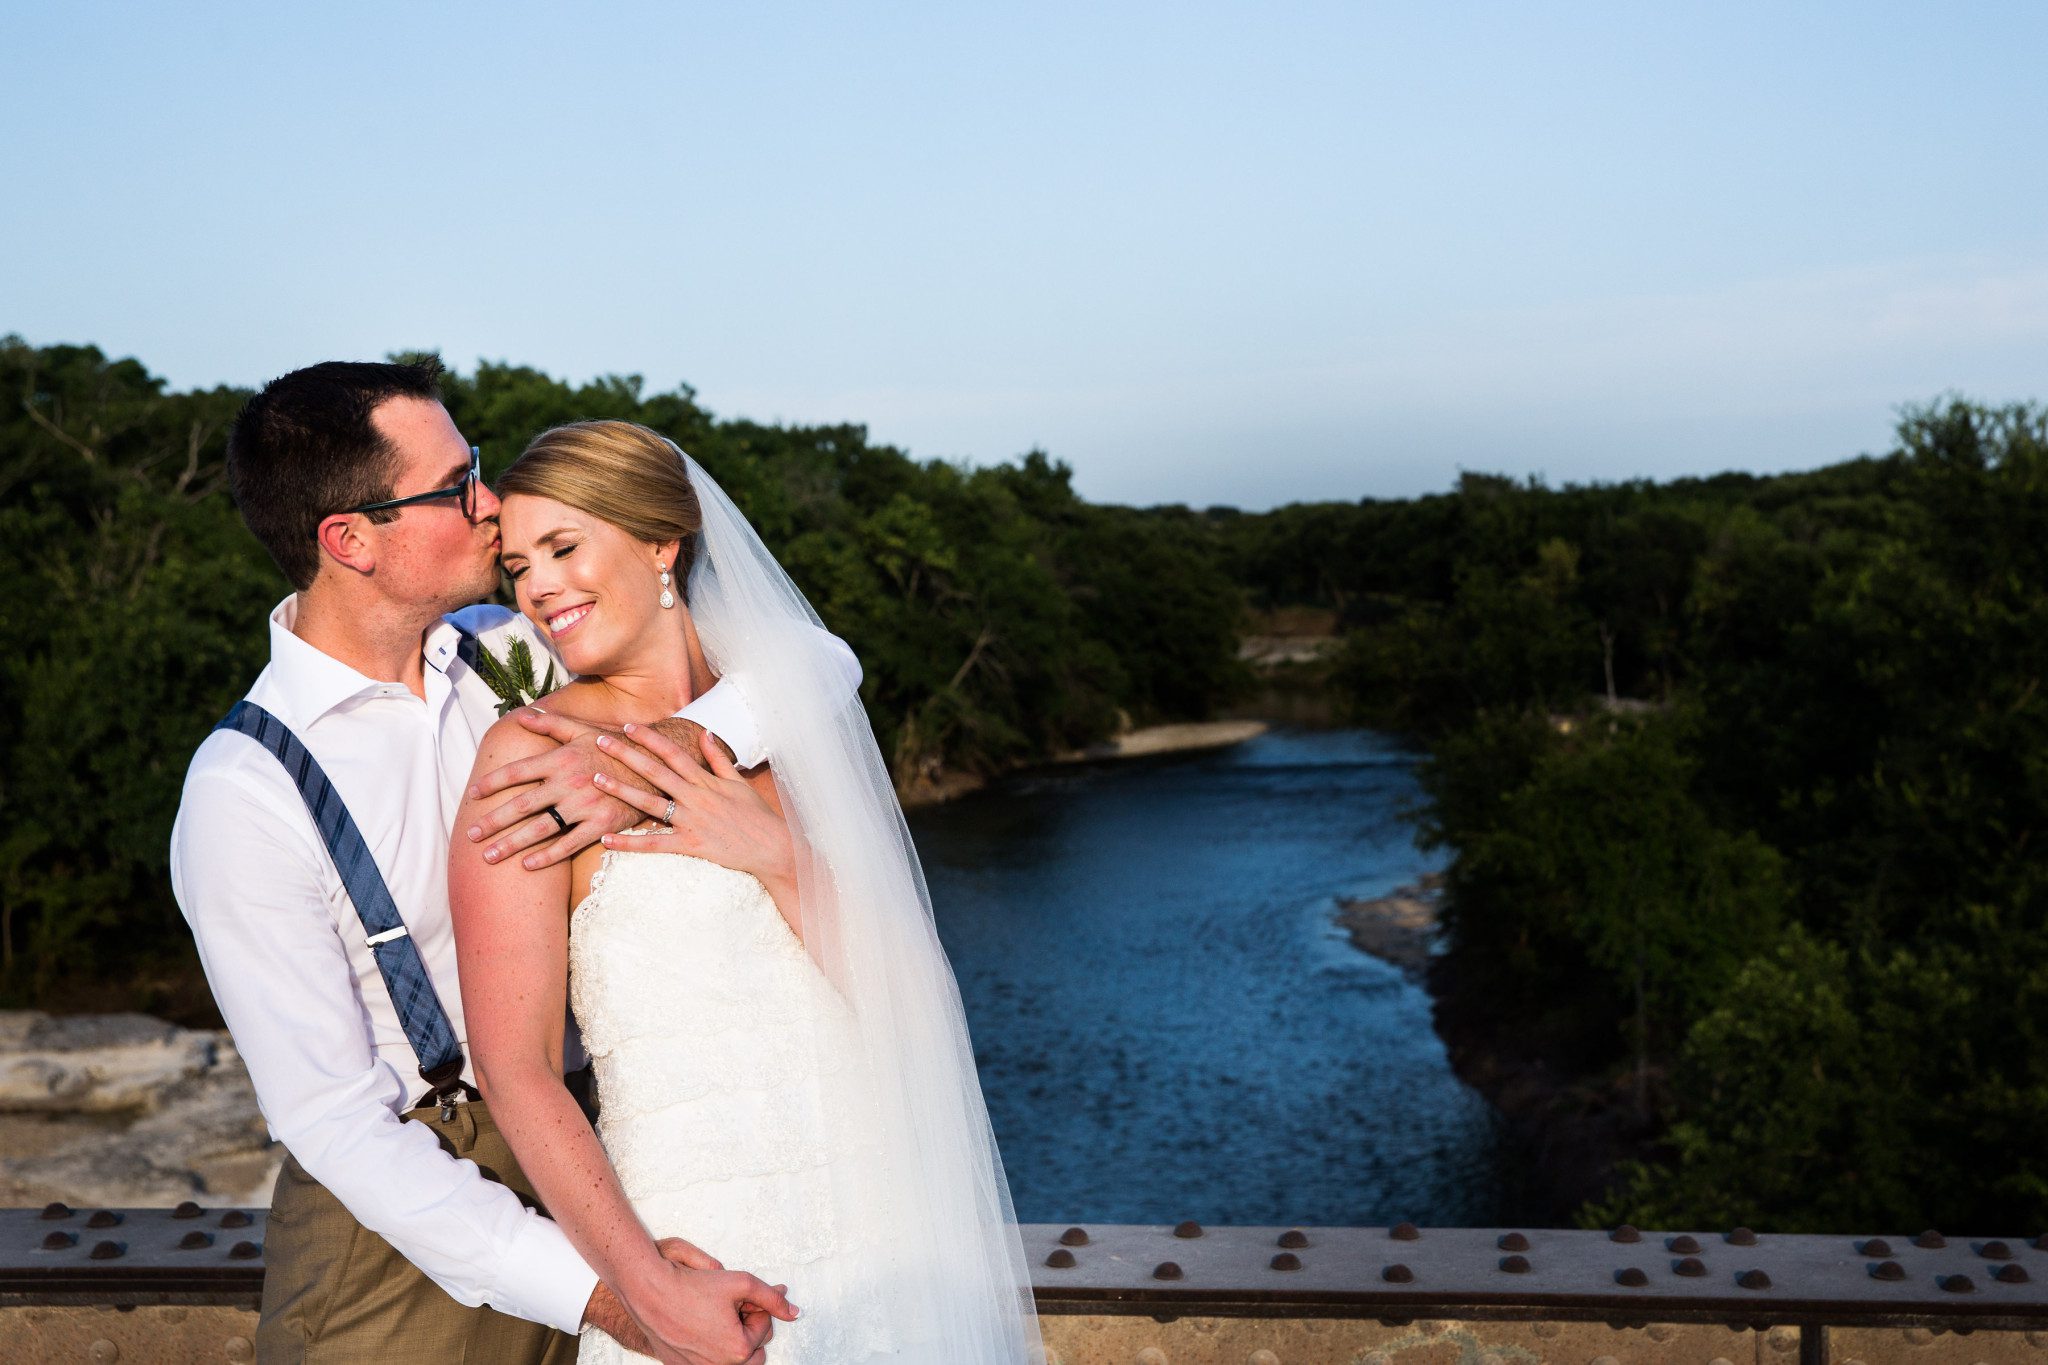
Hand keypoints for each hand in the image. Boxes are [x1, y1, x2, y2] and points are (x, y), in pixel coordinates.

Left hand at [464, 709, 648, 869]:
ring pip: (540, 828)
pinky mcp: (601, 824)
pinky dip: (547, 856)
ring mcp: (584, 805)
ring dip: (511, 844)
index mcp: (561, 758)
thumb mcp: (584, 730)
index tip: (472, 796)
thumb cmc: (614, 747)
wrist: (655, 765)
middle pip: (522, 805)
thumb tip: (522, 716)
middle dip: (493, 821)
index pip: (517, 772)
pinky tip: (527, 865)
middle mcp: (569, 782)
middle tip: (471, 834)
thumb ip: (551, 724)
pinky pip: (569, 844)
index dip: (492, 784)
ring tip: (489, 856)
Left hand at [593, 726, 795, 890]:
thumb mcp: (739, 782)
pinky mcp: (689, 845)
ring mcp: (691, 821)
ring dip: (621, 791)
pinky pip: (654, 844)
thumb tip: (704, 734)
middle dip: (626, 754)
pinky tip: (606, 840)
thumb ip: (718, 759)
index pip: (673, 753)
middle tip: (601, 741)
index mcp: (706, 781)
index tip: (629, 726)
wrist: (772, 848)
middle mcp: (696, 797)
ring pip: (650, 803)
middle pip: (655, 771)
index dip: (650, 738)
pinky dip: (629, 843)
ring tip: (596, 780)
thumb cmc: (757, 815)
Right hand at [620, 1259, 797, 1364]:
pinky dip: (708, 1347)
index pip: (764, 1328)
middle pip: (752, 1350)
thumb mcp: (742, 1282)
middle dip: (748, 1327)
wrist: (650, 1292)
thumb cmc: (693, 1286)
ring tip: (717, 1316)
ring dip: (730, 1339)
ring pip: (730, 1358)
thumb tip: (794, 1312)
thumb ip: (772, 1298)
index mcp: (739, 1349)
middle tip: (732, 1307)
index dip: (756, 1306)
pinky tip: (700, 1326)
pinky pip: (705, 1362)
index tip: (740, 1295)